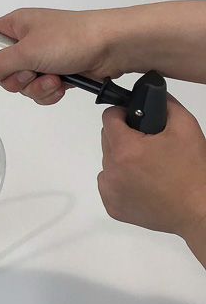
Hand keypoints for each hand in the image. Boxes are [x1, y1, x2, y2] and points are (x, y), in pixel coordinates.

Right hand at [0, 0, 205, 103]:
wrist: (112, 47)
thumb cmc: (71, 38)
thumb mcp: (27, 50)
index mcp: (16, 26)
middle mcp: (27, 41)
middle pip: (3, 70)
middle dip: (16, 79)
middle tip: (30, 73)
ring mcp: (42, 58)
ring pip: (23, 84)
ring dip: (36, 87)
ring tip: (53, 79)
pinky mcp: (57, 72)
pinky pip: (40, 90)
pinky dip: (49, 92)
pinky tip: (61, 85)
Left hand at [98, 97, 205, 239]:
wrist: (197, 208)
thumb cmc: (193, 171)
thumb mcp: (185, 126)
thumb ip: (164, 103)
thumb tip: (150, 95)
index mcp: (126, 149)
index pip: (108, 118)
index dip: (121, 114)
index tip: (131, 119)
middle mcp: (112, 171)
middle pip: (106, 140)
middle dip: (123, 137)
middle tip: (146, 145)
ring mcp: (110, 191)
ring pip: (107, 162)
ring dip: (121, 159)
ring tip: (147, 166)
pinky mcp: (112, 206)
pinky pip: (108, 184)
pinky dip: (120, 180)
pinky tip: (141, 182)